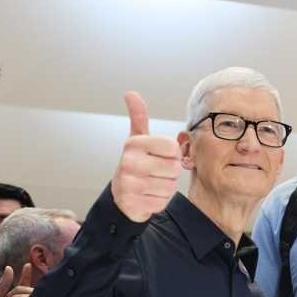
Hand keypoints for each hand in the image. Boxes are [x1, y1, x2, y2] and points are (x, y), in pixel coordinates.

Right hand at [110, 92, 180, 222]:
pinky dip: (159, 201)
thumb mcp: (137, 139)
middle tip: (157, 172)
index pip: (172, 147)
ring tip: (152, 184)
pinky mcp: (133, 203)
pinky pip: (162, 202)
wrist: (122, 195)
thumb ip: (138, 117)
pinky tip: (148, 196)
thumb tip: (131, 93)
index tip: (160, 156)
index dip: (172, 154)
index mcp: (133, 144)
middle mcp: (129, 162)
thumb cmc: (136, 164)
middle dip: (170, 173)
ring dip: (166, 188)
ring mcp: (129, 184)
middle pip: (173, 167)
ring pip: (170, 187)